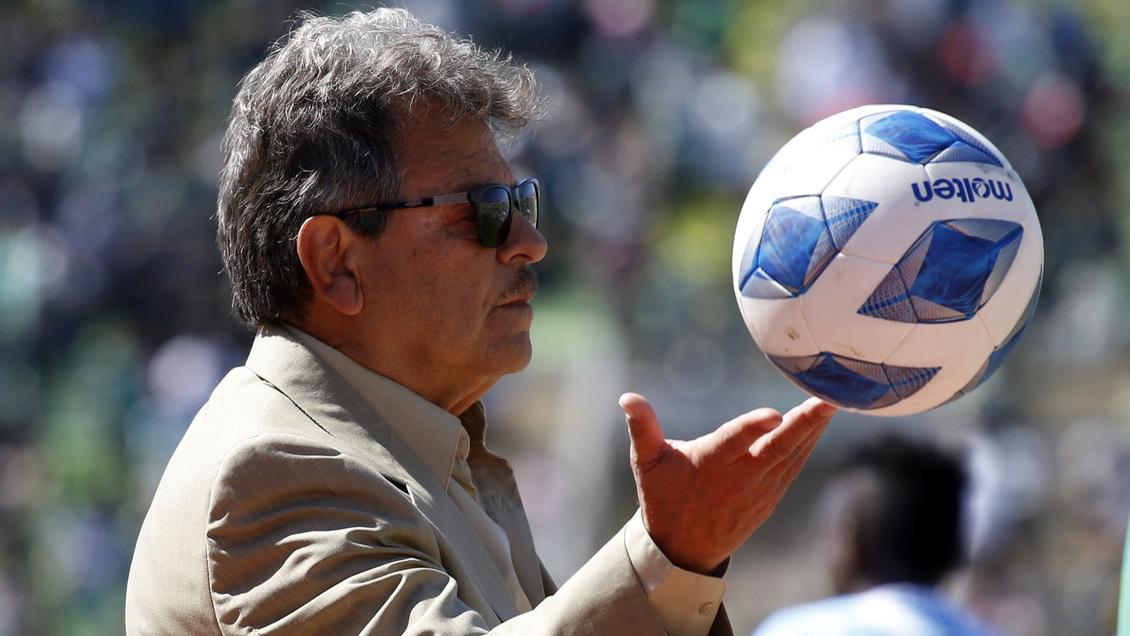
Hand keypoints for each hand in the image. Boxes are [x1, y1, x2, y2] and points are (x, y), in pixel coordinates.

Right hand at [619, 392, 836, 574]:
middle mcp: (738, 479)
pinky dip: (808, 445)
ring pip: (792, 457)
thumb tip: (627, 397)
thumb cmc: (662, 496)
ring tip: (832, 403)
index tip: (774, 413)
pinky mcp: (770, 497)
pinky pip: (793, 467)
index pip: (733, 442)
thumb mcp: (646, 461)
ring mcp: (759, 491)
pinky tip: (820, 424)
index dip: (752, 428)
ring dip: (814, 431)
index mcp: (708, 464)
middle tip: (829, 400)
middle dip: (805, 424)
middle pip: (777, 449)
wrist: (682, 549)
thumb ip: (642, 426)